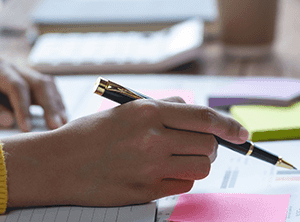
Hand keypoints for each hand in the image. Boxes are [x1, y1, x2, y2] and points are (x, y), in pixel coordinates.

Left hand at [0, 57, 66, 131]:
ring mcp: (18, 74)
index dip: (24, 108)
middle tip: (57, 126)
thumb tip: (8, 121)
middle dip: (50, 105)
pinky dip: (52, 103)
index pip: (17, 86)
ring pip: (45, 85)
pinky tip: (59, 117)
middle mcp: (10, 67)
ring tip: (63, 124)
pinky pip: (42, 91)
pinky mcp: (21, 84)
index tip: (27, 129)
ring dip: (55, 103)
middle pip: (38, 82)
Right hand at [1, 98, 249, 206]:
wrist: (57, 164)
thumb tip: (201, 115)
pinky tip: (162, 173)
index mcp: (148, 112)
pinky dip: (181, 179)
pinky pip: (184, 185)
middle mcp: (152, 138)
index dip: (230, 126)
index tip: (243, 133)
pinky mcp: (146, 190)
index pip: (205, 118)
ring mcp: (150, 167)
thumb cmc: (91, 134)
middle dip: (210, 146)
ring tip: (177, 159)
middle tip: (196, 146)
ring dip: (198, 164)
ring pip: (201, 167)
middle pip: (208, 145)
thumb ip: (165, 109)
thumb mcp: (127, 109)